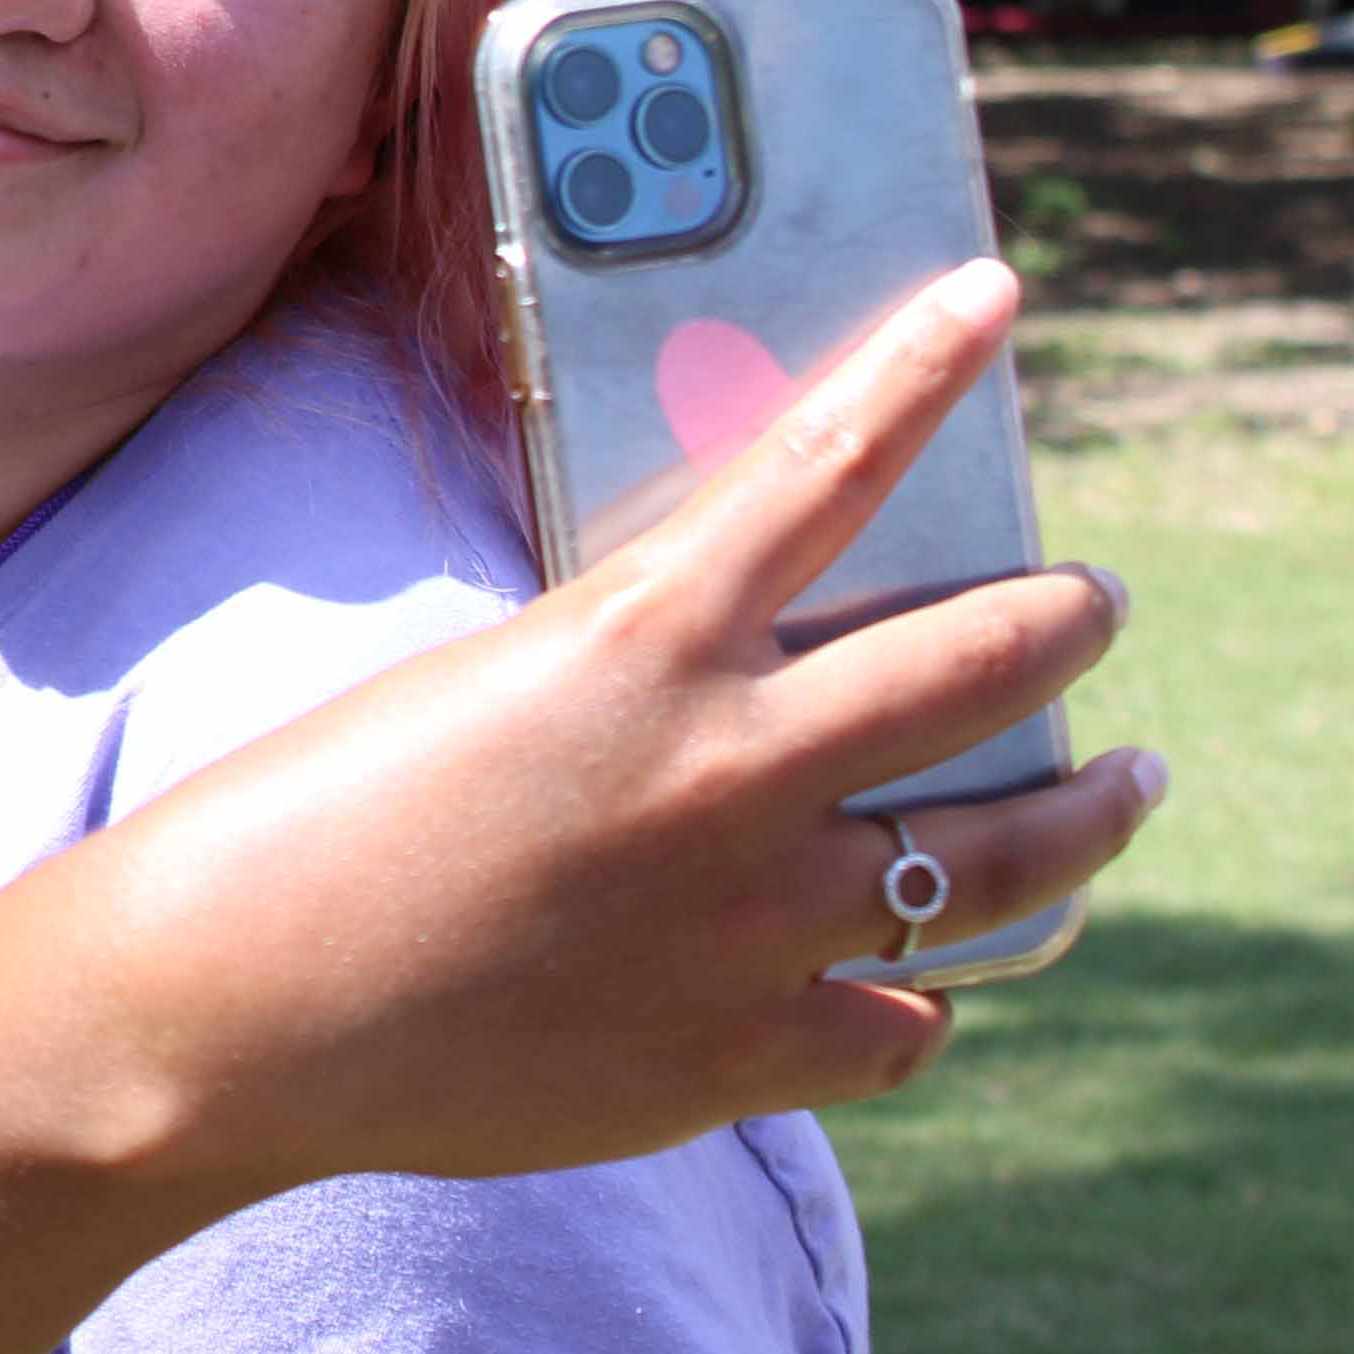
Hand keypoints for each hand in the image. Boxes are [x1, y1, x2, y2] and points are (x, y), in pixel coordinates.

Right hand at [91, 259, 1158, 1193]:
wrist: (229, 1010)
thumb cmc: (308, 822)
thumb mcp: (486, 688)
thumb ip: (637, 680)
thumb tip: (750, 686)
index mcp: (645, 641)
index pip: (832, 459)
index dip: (928, 363)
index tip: (997, 296)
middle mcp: (732, 773)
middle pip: (981, 665)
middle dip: (1064, 621)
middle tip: (1095, 604)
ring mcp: (754, 927)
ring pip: (999, 862)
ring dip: (1086, 818)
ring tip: (1124, 790)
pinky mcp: (740, 1057)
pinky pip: (902, 1022)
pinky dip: (913, 993)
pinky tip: (921, 984)